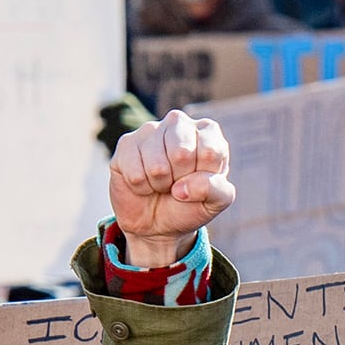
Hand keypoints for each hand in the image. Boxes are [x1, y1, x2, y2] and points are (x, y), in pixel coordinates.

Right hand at [109, 111, 234, 271]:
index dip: (204, 178)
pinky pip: (135, 174)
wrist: (156, 221)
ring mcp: (150, 129)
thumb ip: (216, 190)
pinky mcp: (127, 143)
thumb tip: (184, 187)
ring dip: (160, 185)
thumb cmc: (190, 205)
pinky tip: (145, 183)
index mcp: (208, 131)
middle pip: (181, 154)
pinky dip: (142, 188)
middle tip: (178, 183)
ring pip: (157, 166)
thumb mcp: (215, 202)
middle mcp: (179, 123)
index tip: (199, 181)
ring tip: (162, 183)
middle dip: (180, 179)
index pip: (210, 152)